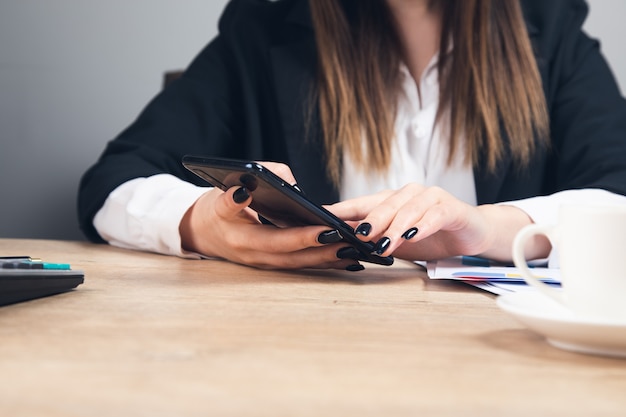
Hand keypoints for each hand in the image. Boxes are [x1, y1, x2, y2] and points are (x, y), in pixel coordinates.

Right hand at [179, 162, 362, 269]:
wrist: (197, 232)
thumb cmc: (211, 209)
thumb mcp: (220, 193)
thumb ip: (244, 187)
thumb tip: (283, 183)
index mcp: (244, 240)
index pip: (281, 240)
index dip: (306, 236)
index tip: (330, 229)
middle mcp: (257, 257)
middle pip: (298, 258)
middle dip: (328, 252)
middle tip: (355, 245)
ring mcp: (265, 263)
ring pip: (303, 265)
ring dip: (331, 261)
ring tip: (360, 254)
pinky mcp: (272, 263)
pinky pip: (302, 265)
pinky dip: (324, 263)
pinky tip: (349, 261)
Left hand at [327, 184, 550, 261]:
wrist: (471, 234)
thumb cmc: (431, 236)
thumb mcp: (397, 242)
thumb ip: (374, 241)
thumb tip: (342, 244)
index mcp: (391, 200)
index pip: (362, 203)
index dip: (342, 209)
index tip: (322, 217)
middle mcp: (408, 194)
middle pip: (384, 205)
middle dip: (369, 221)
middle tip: (358, 236)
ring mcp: (430, 197)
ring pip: (407, 210)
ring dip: (395, 227)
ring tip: (385, 244)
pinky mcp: (450, 207)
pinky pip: (434, 215)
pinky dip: (423, 225)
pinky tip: (413, 235)